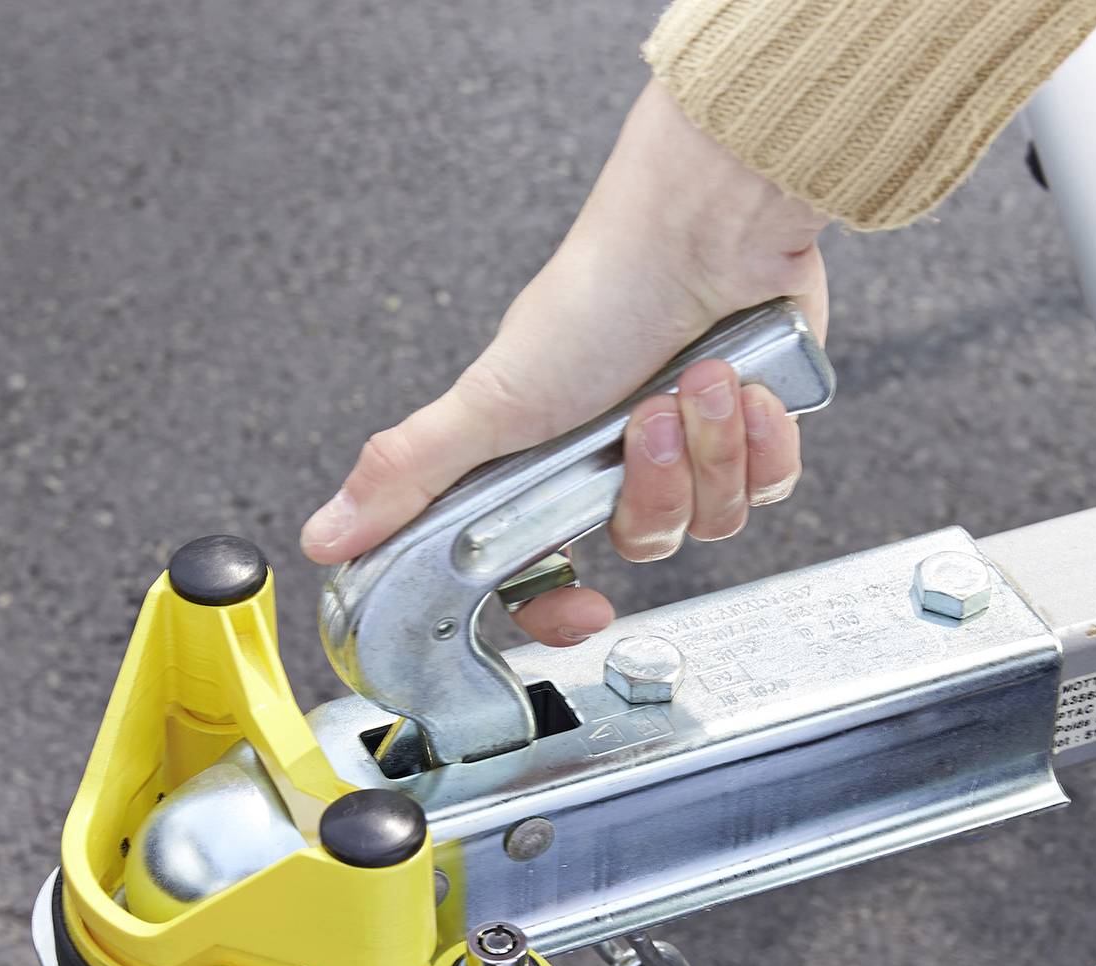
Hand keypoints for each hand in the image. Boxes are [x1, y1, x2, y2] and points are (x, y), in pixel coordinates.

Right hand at [300, 81, 829, 645]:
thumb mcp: (489, 401)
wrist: (704, 229)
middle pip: (644, 542)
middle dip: (651, 485)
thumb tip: (325, 535)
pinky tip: (746, 386)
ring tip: (696, 378)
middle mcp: (615, 460)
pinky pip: (770, 482)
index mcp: (545, 466)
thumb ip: (408, 472)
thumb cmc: (598, 294)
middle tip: (643, 419)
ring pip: (713, 516)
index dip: (562, 606)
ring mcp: (691, 445)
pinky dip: (762, 437)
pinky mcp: (756, 427)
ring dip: (708, 447)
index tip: (583, 607)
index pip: (547, 571)